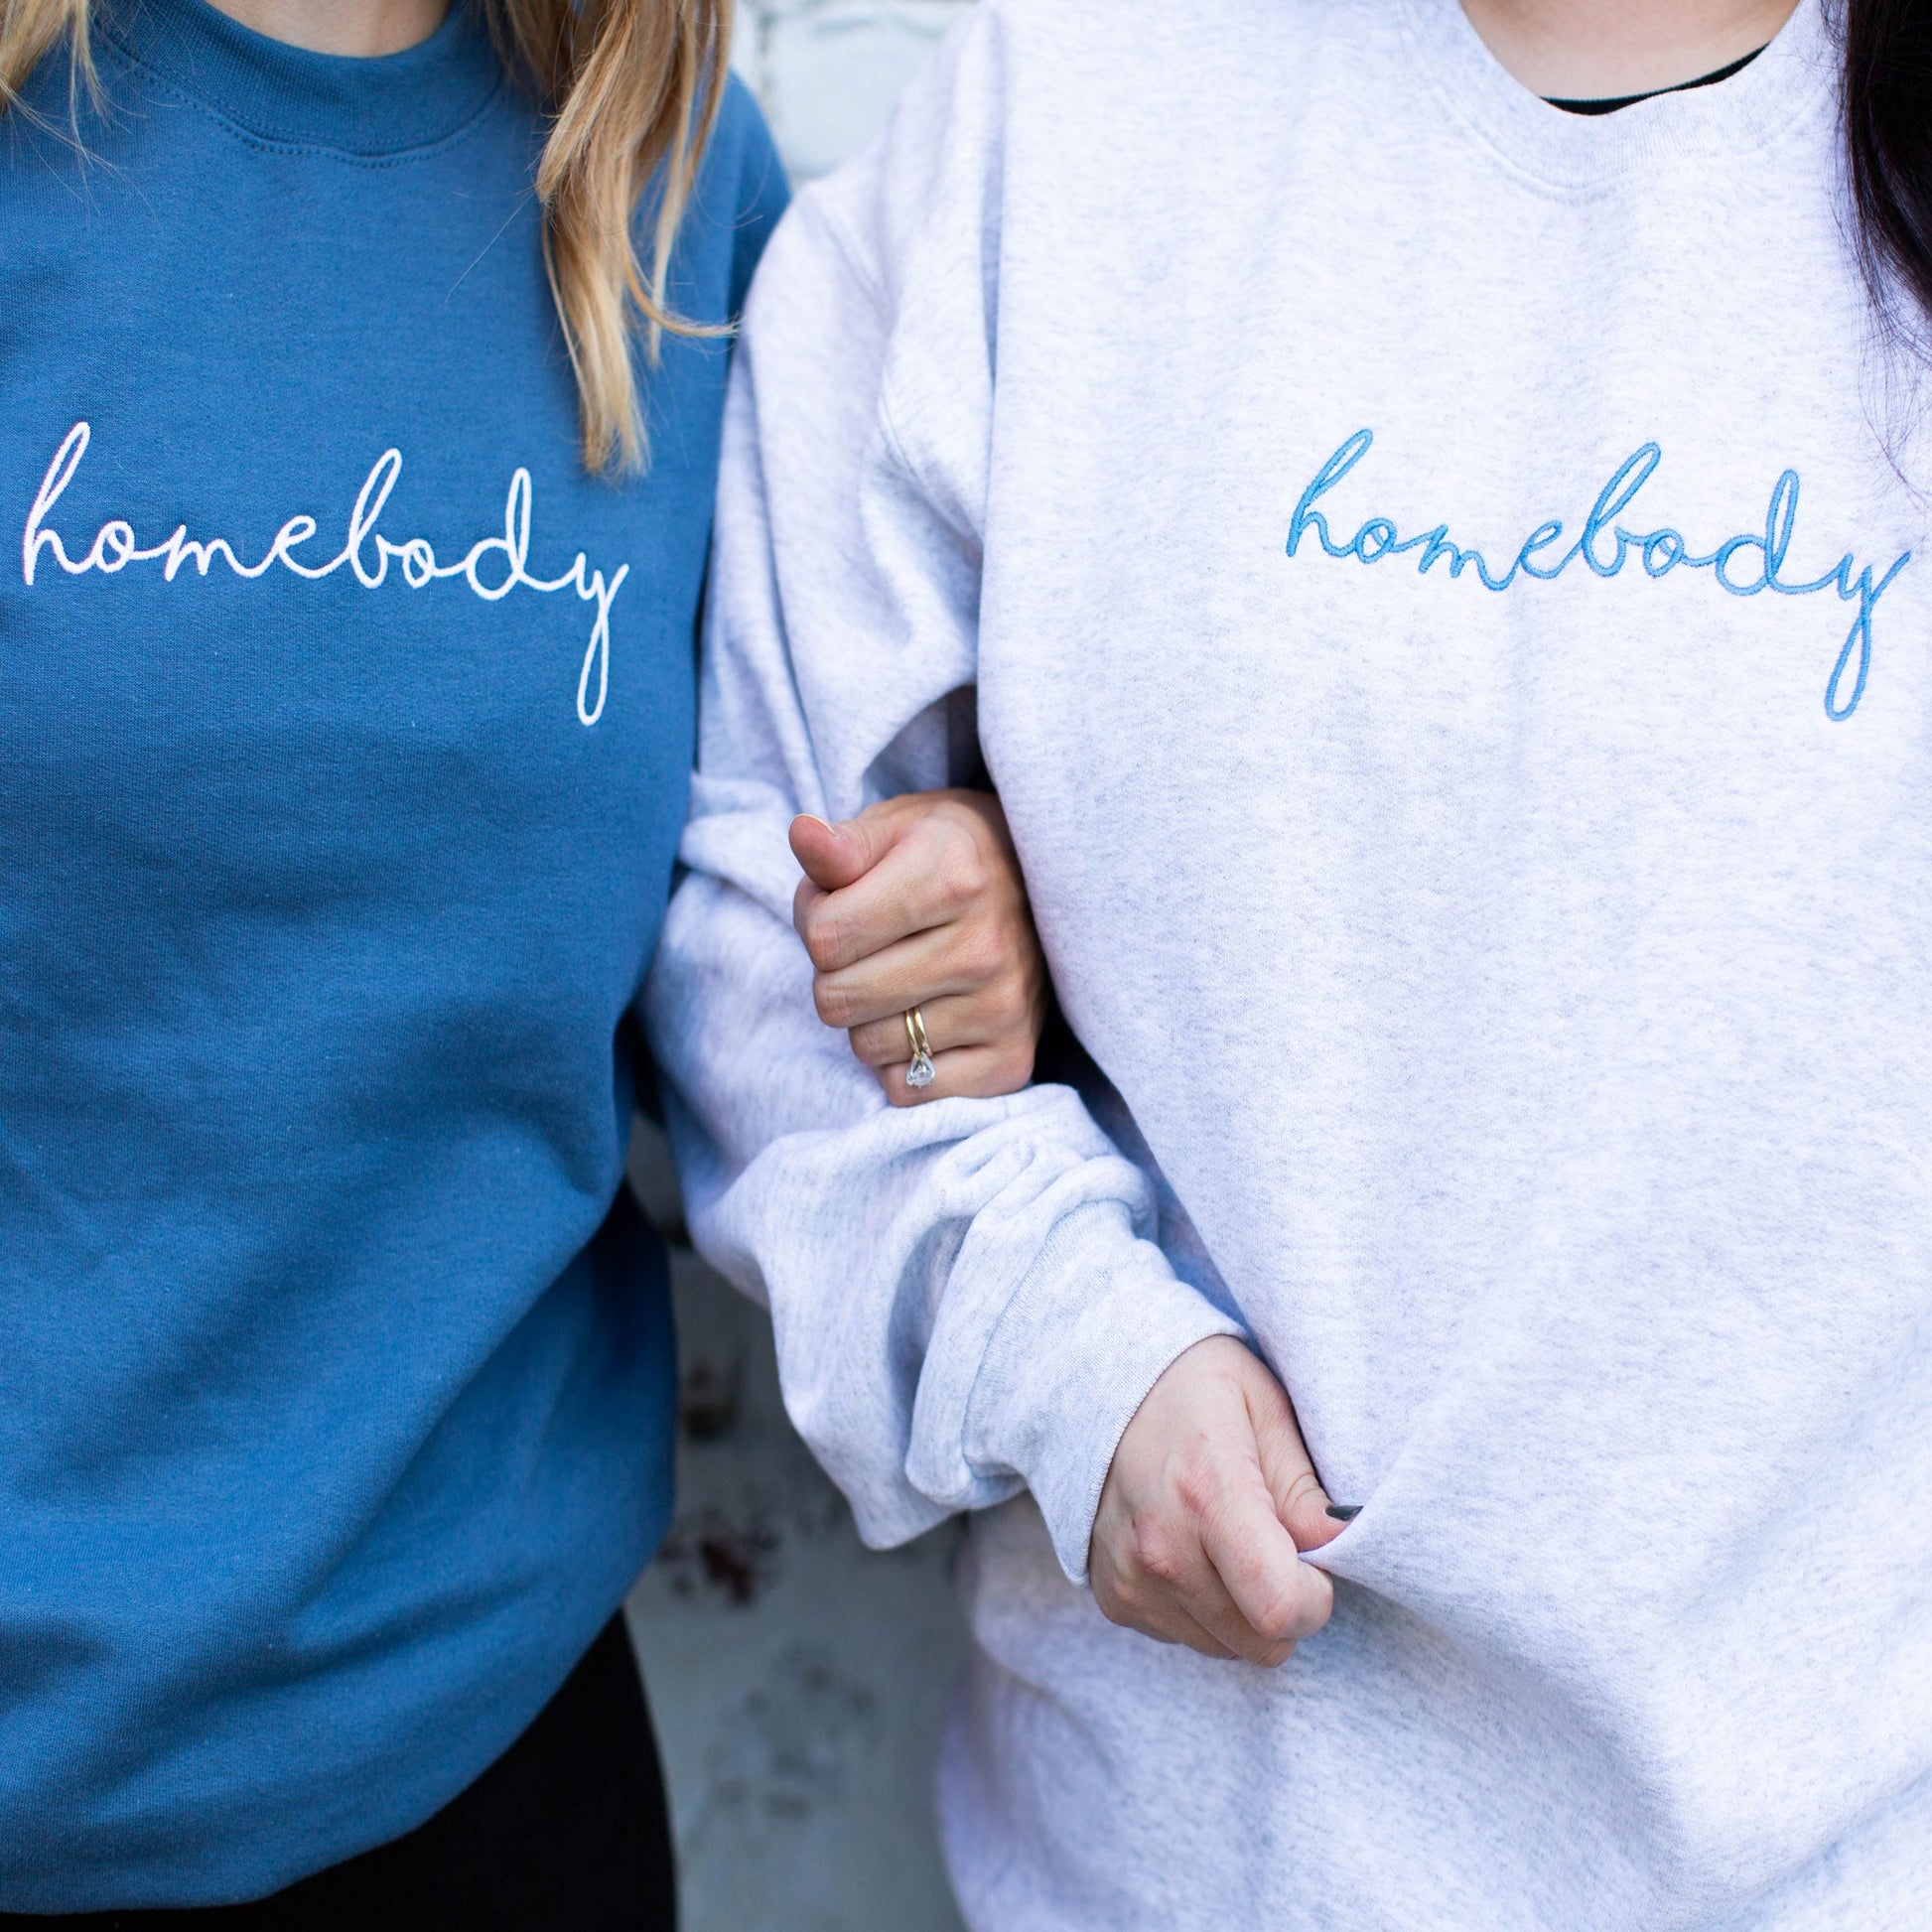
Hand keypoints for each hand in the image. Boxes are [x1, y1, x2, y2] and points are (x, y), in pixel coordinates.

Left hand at [790, 790, 1048, 1105]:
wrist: (1041, 890)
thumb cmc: (949, 857)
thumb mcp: (898, 828)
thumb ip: (843, 845)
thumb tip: (803, 834)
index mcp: (954, 876)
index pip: (824, 936)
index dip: (816, 919)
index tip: (847, 903)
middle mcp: (985, 947)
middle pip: (837, 998)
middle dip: (837, 973)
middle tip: (873, 948)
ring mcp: (1004, 1008)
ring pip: (868, 1047)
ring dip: (869, 1018)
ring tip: (903, 979)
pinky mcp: (1012, 1061)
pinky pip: (909, 1088)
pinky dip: (903, 1063)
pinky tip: (929, 1018)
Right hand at [1090, 1336, 1342, 1666]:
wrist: (1093, 1387)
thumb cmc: (1194, 1388)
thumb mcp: (1264, 1406)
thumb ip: (1305, 1487)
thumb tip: (1343, 1546)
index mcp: (1207, 1492)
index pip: (1280, 1607)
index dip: (1317, 1599)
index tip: (1315, 1562)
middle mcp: (1161, 1548)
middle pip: (1264, 1644)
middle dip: (1288, 1606)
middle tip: (1277, 1546)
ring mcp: (1131, 1580)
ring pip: (1229, 1648)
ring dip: (1245, 1611)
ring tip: (1229, 1541)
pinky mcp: (1114, 1600)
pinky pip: (1188, 1639)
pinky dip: (1205, 1609)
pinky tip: (1193, 1549)